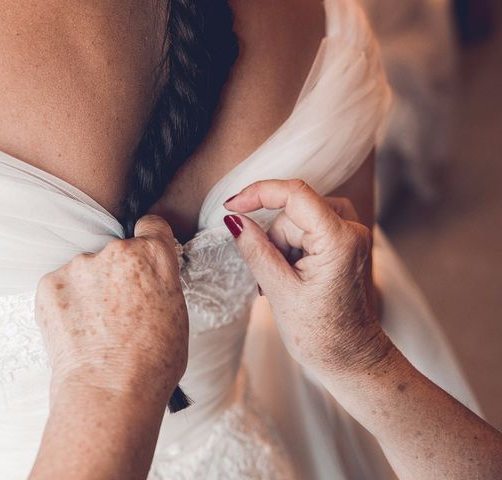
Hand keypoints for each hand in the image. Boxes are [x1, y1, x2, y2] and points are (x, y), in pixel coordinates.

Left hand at [34, 214, 188, 405]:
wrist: (110, 391)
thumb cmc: (152, 363)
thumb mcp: (176, 314)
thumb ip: (160, 282)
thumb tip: (148, 280)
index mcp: (154, 255)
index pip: (151, 226)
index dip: (148, 241)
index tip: (142, 256)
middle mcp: (117, 250)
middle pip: (117, 251)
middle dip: (117, 274)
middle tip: (119, 311)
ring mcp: (80, 265)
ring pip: (86, 270)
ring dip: (90, 288)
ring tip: (96, 328)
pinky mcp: (50, 282)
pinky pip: (62, 285)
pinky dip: (67, 303)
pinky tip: (77, 330)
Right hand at [223, 179, 391, 376]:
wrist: (350, 357)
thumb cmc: (320, 333)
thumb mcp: (278, 290)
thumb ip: (255, 249)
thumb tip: (233, 219)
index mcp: (339, 240)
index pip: (295, 194)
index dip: (258, 193)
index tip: (231, 206)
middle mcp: (351, 230)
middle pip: (293, 212)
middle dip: (274, 239)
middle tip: (271, 276)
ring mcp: (350, 235)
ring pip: (297, 221)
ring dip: (282, 246)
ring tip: (283, 281)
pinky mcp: (344, 242)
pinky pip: (307, 230)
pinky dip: (292, 249)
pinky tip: (291, 276)